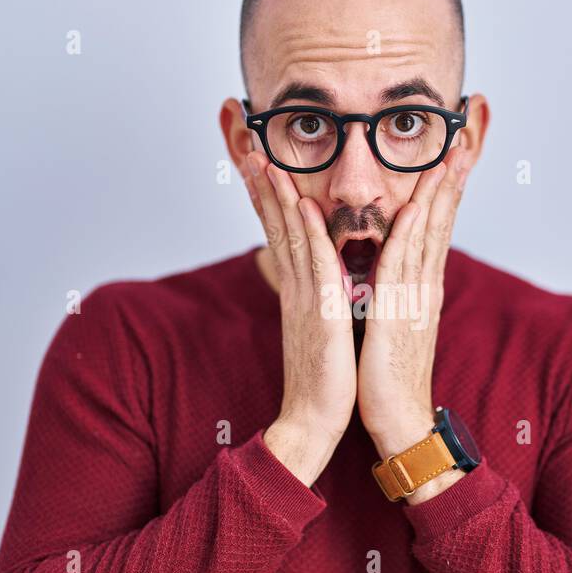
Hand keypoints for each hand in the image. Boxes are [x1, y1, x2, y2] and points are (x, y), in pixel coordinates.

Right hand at [243, 151, 354, 486]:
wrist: (312, 421)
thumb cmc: (321, 382)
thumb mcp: (315, 333)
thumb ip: (311, 304)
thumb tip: (312, 286)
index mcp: (298, 294)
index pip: (281, 237)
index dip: (270, 202)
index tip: (261, 169)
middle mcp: (296, 290)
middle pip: (277, 229)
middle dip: (263, 189)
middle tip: (250, 150)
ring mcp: (305, 299)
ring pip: (291, 237)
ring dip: (279, 198)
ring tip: (266, 163)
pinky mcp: (320, 313)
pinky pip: (316, 265)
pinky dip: (309, 233)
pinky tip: (303, 206)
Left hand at [357, 146, 470, 502]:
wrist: (399, 421)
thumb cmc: (389, 378)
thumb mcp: (393, 325)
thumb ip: (395, 294)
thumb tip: (391, 273)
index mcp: (423, 289)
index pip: (436, 228)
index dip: (445, 190)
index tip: (453, 155)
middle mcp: (425, 288)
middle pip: (441, 223)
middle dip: (452, 180)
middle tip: (465, 139)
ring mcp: (416, 300)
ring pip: (427, 236)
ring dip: (436, 194)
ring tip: (448, 156)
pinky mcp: (397, 316)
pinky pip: (402, 267)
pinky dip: (408, 235)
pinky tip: (412, 209)